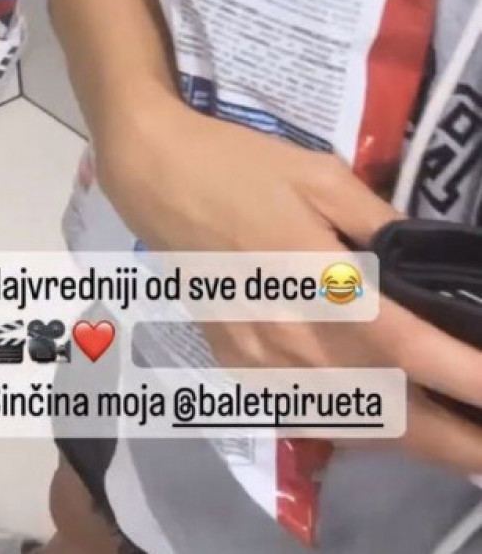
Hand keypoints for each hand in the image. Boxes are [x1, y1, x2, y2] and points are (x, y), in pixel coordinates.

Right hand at [95, 86, 481, 475]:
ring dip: (412, 442)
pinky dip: (358, 431)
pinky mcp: (240, 369)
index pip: (406, 344)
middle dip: (451, 436)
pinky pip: (310, 417)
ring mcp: (262, 361)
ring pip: (350, 425)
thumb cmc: (242, 165)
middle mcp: (292, 335)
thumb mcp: (321, 174)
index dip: (462, 374)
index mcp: (317, 278)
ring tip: (458, 440)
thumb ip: (380, 222)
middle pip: (385, 409)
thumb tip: (426, 260)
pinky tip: (388, 423)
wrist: (157, 178)